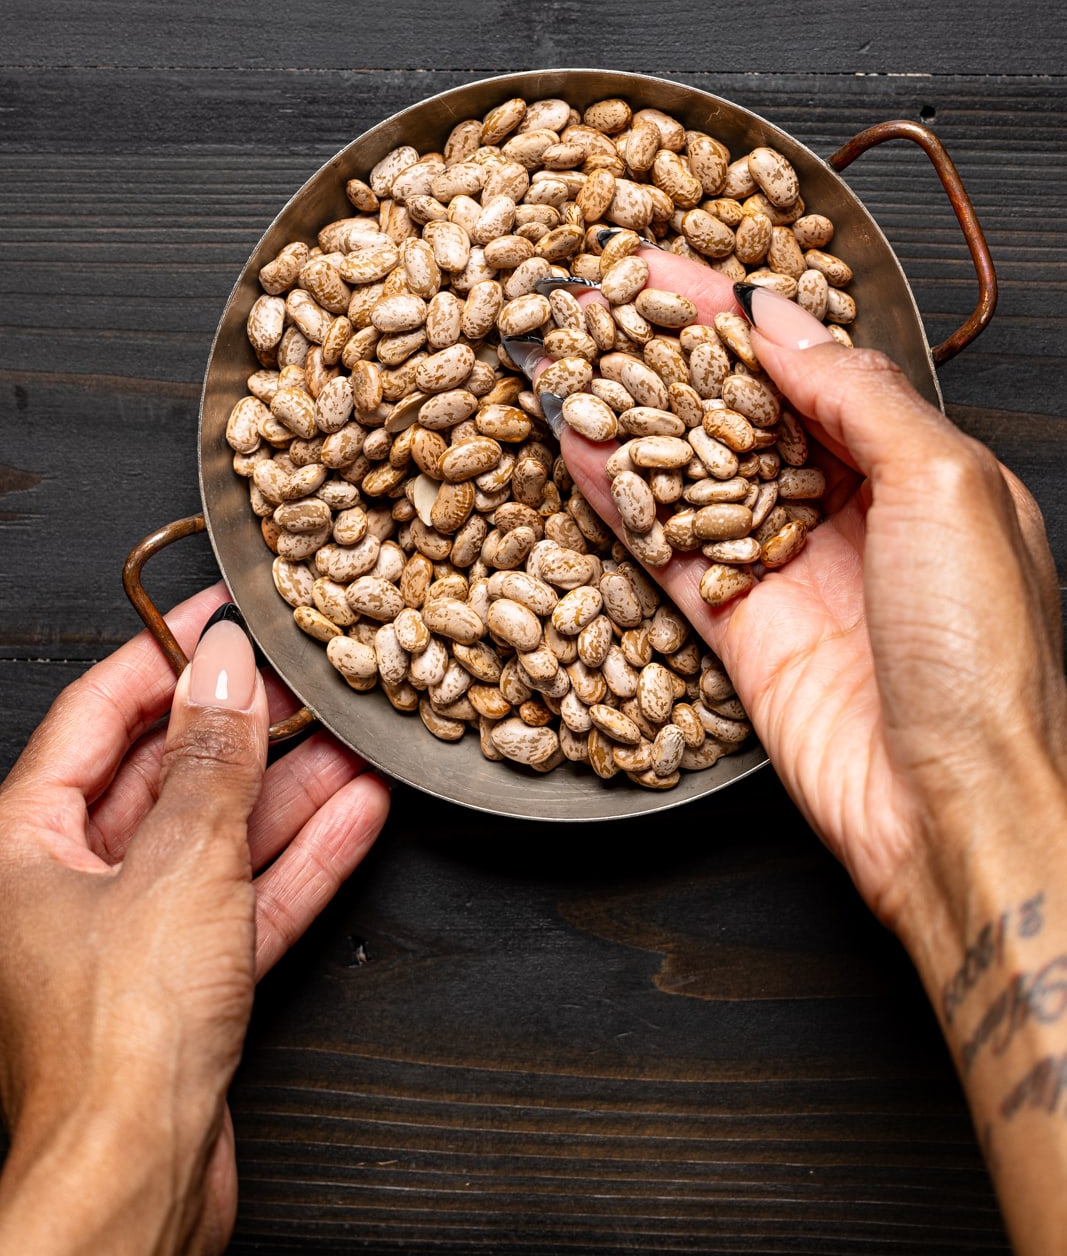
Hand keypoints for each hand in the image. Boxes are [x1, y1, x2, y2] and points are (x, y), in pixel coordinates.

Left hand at [0, 582, 389, 1255]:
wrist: (131, 1187)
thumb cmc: (117, 1038)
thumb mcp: (180, 862)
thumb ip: (212, 759)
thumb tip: (227, 670)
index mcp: (22, 841)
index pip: (98, 716)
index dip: (164, 657)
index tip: (221, 617)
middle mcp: (65, 884)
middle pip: (164, 775)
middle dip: (243, 727)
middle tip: (306, 678)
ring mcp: (128, 937)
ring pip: (215, 837)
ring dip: (287, 789)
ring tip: (353, 737)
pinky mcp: (182, 987)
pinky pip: (244, 899)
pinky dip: (298, 859)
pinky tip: (355, 814)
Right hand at [548, 251, 1066, 933]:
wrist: (962, 813)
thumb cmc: (991, 659)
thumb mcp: (949, 487)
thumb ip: (859, 396)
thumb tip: (784, 324)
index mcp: (922, 465)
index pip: (811, 363)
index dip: (736, 312)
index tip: (665, 268)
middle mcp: (854, 511)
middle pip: (743, 411)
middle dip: (671, 354)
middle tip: (595, 303)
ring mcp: (792, 570)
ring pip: (695, 473)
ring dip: (631, 415)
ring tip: (565, 356)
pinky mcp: (740, 631)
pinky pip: (667, 549)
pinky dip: (620, 498)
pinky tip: (572, 446)